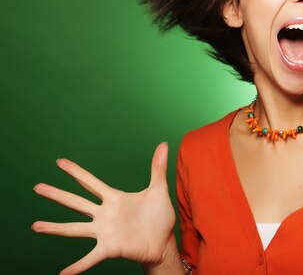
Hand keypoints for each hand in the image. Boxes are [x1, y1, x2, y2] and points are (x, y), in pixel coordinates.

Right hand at [32, 142, 175, 274]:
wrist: (164, 242)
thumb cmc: (159, 216)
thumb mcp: (159, 189)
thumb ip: (158, 168)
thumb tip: (163, 144)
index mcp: (114, 199)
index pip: (91, 182)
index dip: (76, 172)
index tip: (59, 162)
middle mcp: (104, 214)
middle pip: (76, 202)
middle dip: (57, 194)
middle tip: (37, 187)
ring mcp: (105, 232)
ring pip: (74, 228)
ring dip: (55, 228)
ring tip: (35, 226)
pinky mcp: (110, 248)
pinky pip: (90, 258)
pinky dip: (77, 266)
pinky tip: (63, 274)